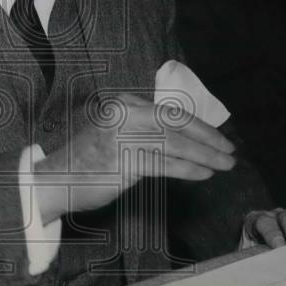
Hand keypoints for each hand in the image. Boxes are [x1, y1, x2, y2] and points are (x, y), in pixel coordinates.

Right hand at [33, 92, 235, 223]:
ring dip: (204, 156)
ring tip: (224, 165)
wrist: (55, 180)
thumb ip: (145, 131)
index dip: (199, 126)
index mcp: (124, 105)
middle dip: (208, 140)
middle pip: (176, 125)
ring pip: (174, 145)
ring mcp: (122, 137)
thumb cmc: (89, 161)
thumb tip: (187, 138)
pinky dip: (188, 169)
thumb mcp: (117, 134)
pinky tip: (203, 175)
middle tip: (230, 152)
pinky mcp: (122, 160)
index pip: (170, 112)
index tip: (218, 138)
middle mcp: (123, 115)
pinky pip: (164, 164)